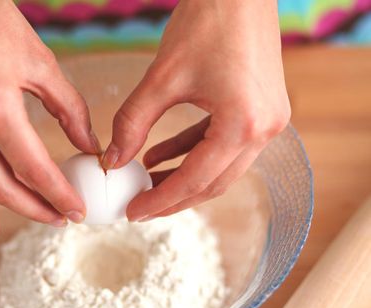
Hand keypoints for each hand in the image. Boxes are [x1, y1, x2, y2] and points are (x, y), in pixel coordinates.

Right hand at [0, 0, 100, 238]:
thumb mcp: (41, 63)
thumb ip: (70, 110)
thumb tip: (89, 145)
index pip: (34, 168)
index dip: (59, 195)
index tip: (78, 210)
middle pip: (6, 186)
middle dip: (39, 208)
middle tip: (64, 216)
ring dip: (13, 208)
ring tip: (40, 216)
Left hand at [102, 0, 290, 220]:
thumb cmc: (207, 21)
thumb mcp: (162, 77)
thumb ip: (133, 123)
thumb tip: (112, 160)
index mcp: (244, 124)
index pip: (195, 179)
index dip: (160, 200)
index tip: (133, 213)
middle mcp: (264, 129)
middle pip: (213, 182)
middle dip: (173, 197)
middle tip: (139, 206)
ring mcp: (268, 120)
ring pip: (220, 167)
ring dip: (182, 176)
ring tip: (145, 182)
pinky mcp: (261, 109)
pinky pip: (224, 143)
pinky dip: (192, 152)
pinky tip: (159, 155)